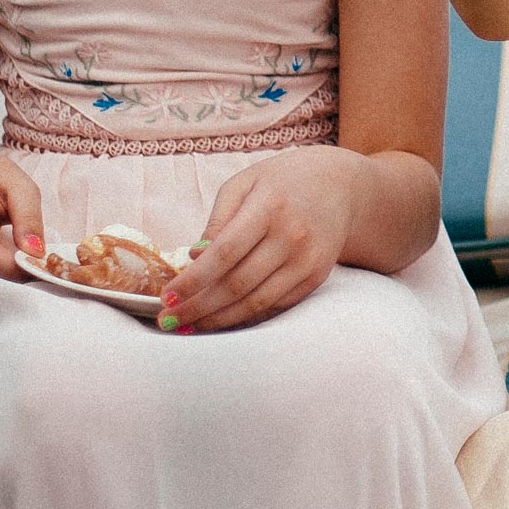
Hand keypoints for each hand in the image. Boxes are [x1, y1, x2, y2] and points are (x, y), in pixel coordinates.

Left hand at [159, 146, 355, 331]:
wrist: (341, 186)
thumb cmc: (282, 182)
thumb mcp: (245, 184)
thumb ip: (217, 219)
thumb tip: (193, 259)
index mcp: (269, 206)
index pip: (224, 253)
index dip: (193, 280)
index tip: (167, 296)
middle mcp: (292, 236)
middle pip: (237, 284)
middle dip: (197, 307)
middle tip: (168, 320)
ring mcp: (307, 260)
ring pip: (255, 303)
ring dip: (218, 320)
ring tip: (188, 326)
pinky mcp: (316, 277)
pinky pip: (275, 305)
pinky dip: (245, 317)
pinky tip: (221, 319)